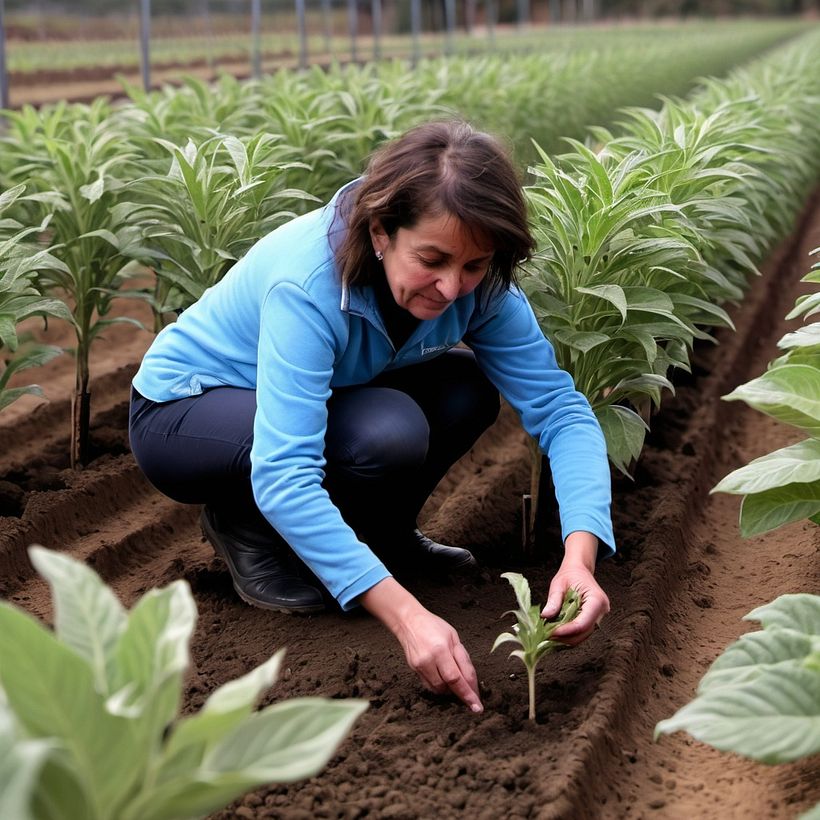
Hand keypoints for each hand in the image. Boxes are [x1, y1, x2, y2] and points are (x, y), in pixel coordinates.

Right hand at [393, 608, 482, 712]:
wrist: (408, 622)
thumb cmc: (434, 626)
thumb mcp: (454, 637)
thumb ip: (463, 659)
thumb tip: (472, 682)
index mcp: (440, 650)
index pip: (456, 678)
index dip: (468, 694)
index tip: (477, 707)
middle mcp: (428, 661)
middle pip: (448, 686)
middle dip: (462, 693)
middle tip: (472, 697)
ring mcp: (419, 667)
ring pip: (439, 689)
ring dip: (451, 690)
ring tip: (456, 680)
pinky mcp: (414, 670)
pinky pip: (430, 686)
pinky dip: (440, 686)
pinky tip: (444, 678)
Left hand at [541, 531, 609, 645]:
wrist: (579, 571)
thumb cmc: (570, 575)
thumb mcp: (558, 584)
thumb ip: (554, 601)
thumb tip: (545, 616)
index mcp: (597, 600)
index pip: (583, 623)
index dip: (566, 631)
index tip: (550, 632)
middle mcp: (602, 611)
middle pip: (584, 632)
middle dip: (565, 637)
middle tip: (547, 636)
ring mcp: (599, 617)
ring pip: (583, 635)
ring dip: (567, 638)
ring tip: (550, 635)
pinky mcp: (593, 620)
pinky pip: (582, 632)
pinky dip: (569, 634)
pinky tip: (557, 632)